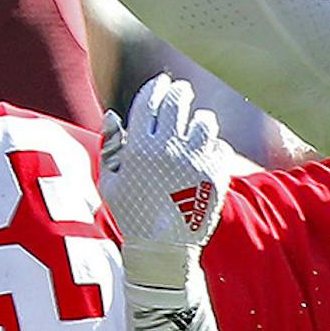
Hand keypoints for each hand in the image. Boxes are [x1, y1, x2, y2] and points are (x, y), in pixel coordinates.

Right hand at [99, 74, 229, 288]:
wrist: (164, 248)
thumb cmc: (131, 213)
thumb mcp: (109, 181)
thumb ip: (111, 146)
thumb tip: (113, 115)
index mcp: (140, 147)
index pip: (150, 102)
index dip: (156, 87)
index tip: (161, 82)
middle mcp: (169, 150)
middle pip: (178, 104)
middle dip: (180, 92)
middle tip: (181, 90)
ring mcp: (195, 162)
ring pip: (205, 122)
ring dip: (199, 118)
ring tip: (196, 120)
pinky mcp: (216, 176)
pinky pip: (220, 147)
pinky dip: (213, 144)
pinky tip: (205, 148)